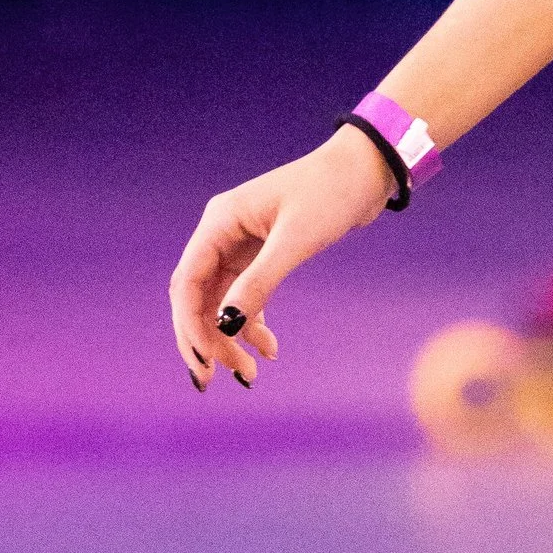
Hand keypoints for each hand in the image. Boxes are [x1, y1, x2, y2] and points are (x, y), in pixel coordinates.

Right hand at [167, 126, 393, 391]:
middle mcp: (222, 232)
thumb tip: (228, 323)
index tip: (204, 363)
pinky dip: (252, 323)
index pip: (188, 282)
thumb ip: (260, 282)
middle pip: (197, 296)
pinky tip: (270, 348)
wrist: (364, 171)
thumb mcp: (295, 241)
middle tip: (216, 380)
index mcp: (219, 221)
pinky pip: (245, 296)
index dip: (190, 326)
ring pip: (220, 301)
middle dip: (205, 339)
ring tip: (250, 373)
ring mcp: (240, 244)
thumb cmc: (330, 193)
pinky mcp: (261, 254)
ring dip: (230, 337)